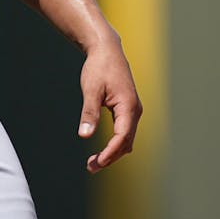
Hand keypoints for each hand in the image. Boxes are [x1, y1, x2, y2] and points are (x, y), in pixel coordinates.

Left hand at [77, 39, 141, 172]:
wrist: (107, 51)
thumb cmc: (98, 68)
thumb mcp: (90, 90)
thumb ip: (89, 113)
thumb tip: (84, 135)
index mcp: (128, 106)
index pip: (122, 136)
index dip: (110, 152)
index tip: (97, 163)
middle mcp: (135, 110)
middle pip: (126, 142)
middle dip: (110, 156)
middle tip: (91, 167)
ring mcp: (133, 110)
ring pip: (127, 138)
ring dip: (113, 152)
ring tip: (93, 163)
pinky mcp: (128, 109)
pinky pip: (125, 131)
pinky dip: (115, 143)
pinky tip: (102, 150)